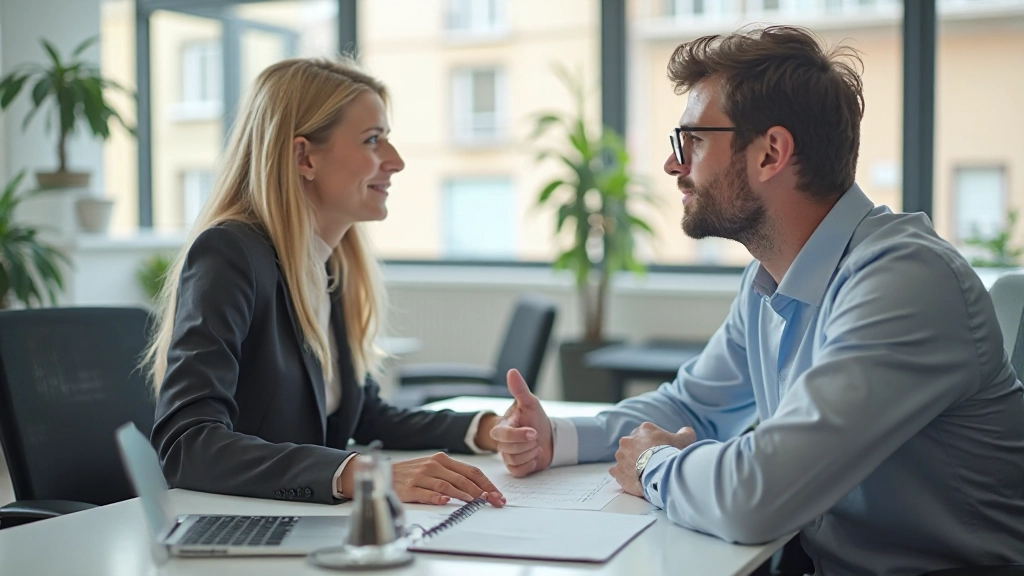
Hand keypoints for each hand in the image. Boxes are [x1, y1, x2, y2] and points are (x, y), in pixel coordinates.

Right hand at [341, 452, 504, 506]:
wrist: (382, 472)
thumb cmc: (412, 472)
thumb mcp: (434, 468)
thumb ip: (453, 476)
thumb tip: (478, 489)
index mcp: (442, 459)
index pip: (471, 471)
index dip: (486, 483)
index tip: (497, 495)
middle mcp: (433, 465)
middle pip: (462, 479)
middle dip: (481, 492)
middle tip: (493, 502)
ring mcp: (421, 476)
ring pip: (447, 485)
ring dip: (464, 495)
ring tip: (477, 502)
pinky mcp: (409, 487)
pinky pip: (425, 492)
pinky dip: (436, 497)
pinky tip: (446, 501)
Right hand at [489, 369, 552, 476]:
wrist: (548, 436)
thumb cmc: (536, 419)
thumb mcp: (530, 403)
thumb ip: (520, 389)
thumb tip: (512, 372)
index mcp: (503, 426)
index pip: (502, 434)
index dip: (518, 435)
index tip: (533, 432)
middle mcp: (503, 442)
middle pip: (508, 449)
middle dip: (527, 444)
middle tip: (535, 437)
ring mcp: (508, 456)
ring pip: (514, 461)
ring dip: (531, 453)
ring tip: (536, 445)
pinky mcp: (515, 467)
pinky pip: (519, 472)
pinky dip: (530, 465)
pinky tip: (534, 456)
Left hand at [609, 422, 695, 497]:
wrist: (662, 472)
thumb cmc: (672, 454)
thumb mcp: (685, 440)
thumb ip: (685, 434)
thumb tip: (686, 431)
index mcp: (644, 429)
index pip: (646, 434)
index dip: (652, 443)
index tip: (658, 452)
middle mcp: (628, 440)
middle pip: (633, 445)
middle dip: (639, 453)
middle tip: (650, 463)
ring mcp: (621, 456)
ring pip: (624, 459)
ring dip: (631, 465)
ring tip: (643, 474)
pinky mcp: (617, 470)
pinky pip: (618, 472)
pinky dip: (624, 476)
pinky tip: (634, 481)